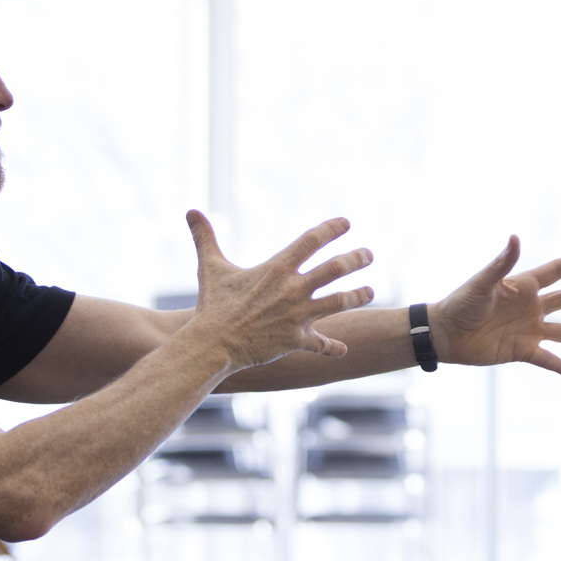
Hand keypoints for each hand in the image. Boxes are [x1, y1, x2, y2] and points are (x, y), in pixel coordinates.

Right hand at [184, 212, 374, 367]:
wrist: (213, 343)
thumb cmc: (213, 305)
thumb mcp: (211, 267)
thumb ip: (205, 238)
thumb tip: (190, 210)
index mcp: (277, 268)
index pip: (311, 240)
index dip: (331, 229)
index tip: (346, 223)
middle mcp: (293, 289)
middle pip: (335, 268)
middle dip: (356, 259)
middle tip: (368, 254)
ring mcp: (298, 315)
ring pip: (338, 302)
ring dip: (358, 295)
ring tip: (370, 292)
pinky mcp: (296, 340)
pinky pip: (320, 344)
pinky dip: (332, 347)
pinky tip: (343, 350)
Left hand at [429, 236, 560, 376]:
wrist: (445, 334)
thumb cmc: (461, 303)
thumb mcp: (482, 283)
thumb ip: (501, 264)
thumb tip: (516, 237)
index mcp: (522, 286)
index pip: (555, 272)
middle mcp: (530, 307)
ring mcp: (528, 330)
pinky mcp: (521, 351)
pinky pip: (547, 359)